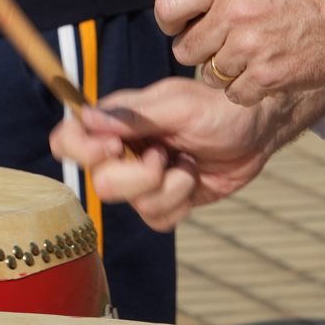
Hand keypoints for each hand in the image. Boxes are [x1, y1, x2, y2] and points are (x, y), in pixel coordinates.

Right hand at [47, 77, 318, 230]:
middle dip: (138, 177)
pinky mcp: (166, 201)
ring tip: (187, 163)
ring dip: (168, 188)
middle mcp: (122, 151)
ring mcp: (143, 179)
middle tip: (164, 156)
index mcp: (116, 121)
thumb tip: (86, 116)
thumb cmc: (217, 106)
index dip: (81, 150)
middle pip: (100, 183)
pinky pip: (157, 219)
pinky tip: (193, 179)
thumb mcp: (179, 104)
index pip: (68, 140)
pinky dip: (179, 203)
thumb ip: (133, 114)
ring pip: (132, 205)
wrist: (257, 128)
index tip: (115, 147)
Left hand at [158, 0, 324, 106]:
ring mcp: (252, 49)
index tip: (178, 21)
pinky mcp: (268, 79)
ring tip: (249, 51)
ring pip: (208, 74)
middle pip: (185, 48)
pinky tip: (263, 69)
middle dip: (198, 48)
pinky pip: (233, 94)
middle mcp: (236, 15)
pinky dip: (244, 88)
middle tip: (221, 40)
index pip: (169, 4)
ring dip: (222, 69)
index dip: (169, 18)